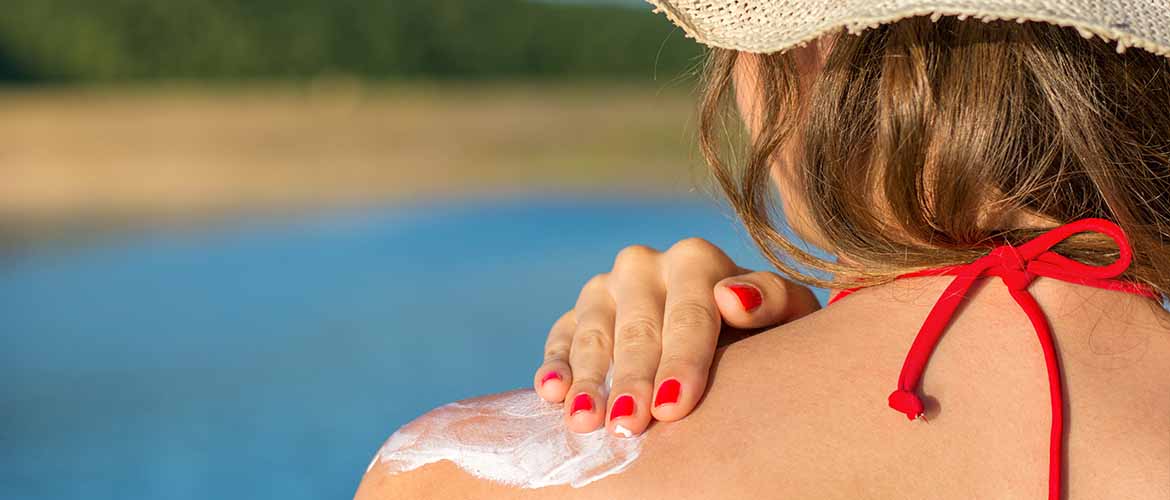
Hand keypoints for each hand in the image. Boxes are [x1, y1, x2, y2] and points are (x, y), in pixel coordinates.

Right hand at [532, 238, 820, 436]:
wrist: (727, 330)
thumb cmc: (762, 328)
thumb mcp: (785, 312)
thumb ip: (773, 299)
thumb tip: (733, 298)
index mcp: (695, 259)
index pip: (689, 313)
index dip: (682, 362)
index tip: (674, 407)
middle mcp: (644, 265)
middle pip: (638, 329)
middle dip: (633, 381)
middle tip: (629, 427)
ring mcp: (605, 288)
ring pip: (594, 334)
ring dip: (589, 380)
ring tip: (586, 421)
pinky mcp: (576, 314)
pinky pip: (560, 338)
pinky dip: (555, 366)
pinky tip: (552, 395)